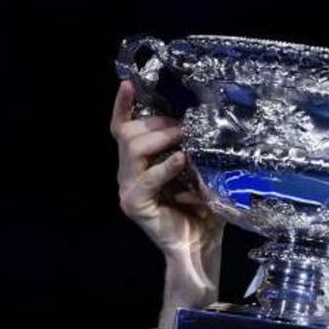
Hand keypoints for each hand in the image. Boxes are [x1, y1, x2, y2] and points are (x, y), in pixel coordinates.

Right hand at [110, 80, 223, 319]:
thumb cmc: (203, 208)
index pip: (122, 127)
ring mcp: (128, 188)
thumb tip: (206, 121)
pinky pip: (145, 178)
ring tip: (186, 143)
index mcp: (139, 163)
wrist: (200, 246)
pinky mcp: (134, 203)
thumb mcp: (201, 171)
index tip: (128, 83)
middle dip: (158, 123)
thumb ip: (196, 148)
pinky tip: (182, 160)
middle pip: (128, 132)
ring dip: (161, 138)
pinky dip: (164, 166)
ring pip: (132, 147)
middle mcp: (128, 173)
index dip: (123, 105)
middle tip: (185, 128)